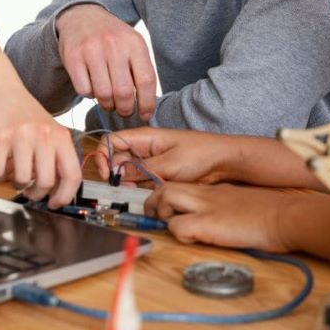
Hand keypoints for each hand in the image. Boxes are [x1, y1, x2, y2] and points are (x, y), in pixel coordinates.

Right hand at [0, 83, 81, 207]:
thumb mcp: (49, 131)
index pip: (73, 174)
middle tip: (29, 191)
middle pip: (46, 182)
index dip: (65, 196)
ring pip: (21, 179)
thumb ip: (55, 156)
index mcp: (61, 136)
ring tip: (12, 172)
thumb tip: (57, 190)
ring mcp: (22, 136)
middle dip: (36, 194)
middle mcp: (44, 136)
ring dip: (15, 183)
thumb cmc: (24, 113)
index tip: (55, 203)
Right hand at [55, 4, 157, 120]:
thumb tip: (146, 107)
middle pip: (124, 92)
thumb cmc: (113, 39)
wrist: (82, 17)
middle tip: (124, 111)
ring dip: (107, 104)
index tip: (144, 115)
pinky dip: (89, 94)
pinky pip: (84, 90)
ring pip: (103, 94)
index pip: (146, 80)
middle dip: (125, 109)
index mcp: (135, 43)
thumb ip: (140, 71)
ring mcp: (92, 50)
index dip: (147, 103)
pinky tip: (92, 86)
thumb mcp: (132, 46)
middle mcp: (114, 45)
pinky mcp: (73, 57)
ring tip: (109, 101)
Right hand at [95, 127, 233, 184]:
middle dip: (118, 174)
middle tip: (126, 185)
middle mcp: (145, 149)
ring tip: (143, 188)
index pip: (112, 141)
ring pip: (129, 174)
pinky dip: (143, 189)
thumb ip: (141, 170)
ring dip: (131, 183)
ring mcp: (152, 163)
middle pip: (118, 160)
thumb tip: (117, 173)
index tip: (107, 173)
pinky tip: (152, 191)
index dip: (105, 155)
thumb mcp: (168, 163)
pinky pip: (143, 182)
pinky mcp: (160, 175)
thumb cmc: (201, 154)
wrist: (225, 163)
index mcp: (145, 137)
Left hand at [143, 183, 297, 251]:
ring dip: (162, 213)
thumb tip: (219, 222)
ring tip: (171, 226)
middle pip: (166, 187)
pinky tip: (191, 239)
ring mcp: (206, 207)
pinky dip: (178, 233)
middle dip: (155, 202)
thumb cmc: (272, 215)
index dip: (168, 197)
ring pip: (165, 197)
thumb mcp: (244, 206)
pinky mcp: (208, 224)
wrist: (287, 216)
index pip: (182, 186)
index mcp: (216, 192)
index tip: (167, 210)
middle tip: (157, 217)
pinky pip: (178, 226)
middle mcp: (207, 195)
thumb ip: (227, 209)